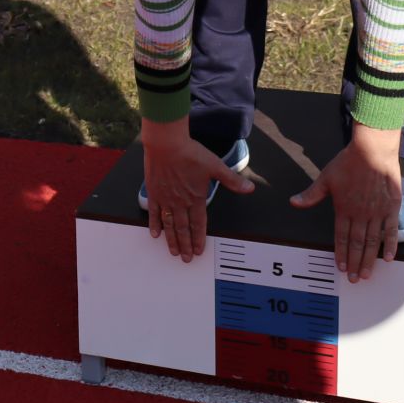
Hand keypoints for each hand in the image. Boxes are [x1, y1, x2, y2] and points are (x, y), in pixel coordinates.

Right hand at [142, 117, 252, 261]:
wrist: (166, 143)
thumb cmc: (190, 153)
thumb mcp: (215, 166)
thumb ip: (232, 180)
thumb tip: (250, 189)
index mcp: (196, 198)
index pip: (198, 224)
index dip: (199, 239)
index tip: (199, 251)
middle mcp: (180, 202)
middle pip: (183, 229)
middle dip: (185, 245)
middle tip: (186, 258)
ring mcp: (165, 199)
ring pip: (169, 224)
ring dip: (171, 240)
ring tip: (173, 252)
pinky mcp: (154, 192)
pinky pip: (154, 212)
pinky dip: (155, 224)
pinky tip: (155, 234)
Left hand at [292, 125, 403, 281]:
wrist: (373, 151)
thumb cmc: (348, 163)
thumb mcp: (325, 178)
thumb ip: (311, 195)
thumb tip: (293, 202)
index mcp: (343, 209)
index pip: (341, 237)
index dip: (340, 253)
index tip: (341, 268)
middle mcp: (361, 214)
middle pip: (357, 244)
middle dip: (355, 263)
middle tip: (355, 279)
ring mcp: (378, 212)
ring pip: (373, 241)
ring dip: (370, 259)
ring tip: (367, 274)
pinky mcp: (392, 207)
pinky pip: (391, 230)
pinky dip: (390, 245)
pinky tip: (388, 258)